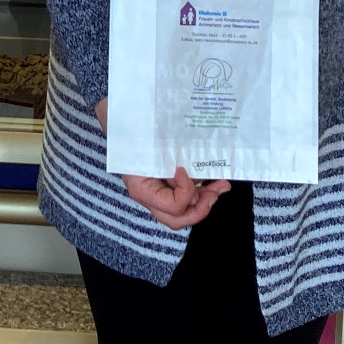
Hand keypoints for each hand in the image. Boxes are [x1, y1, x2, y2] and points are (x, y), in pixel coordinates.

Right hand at [95, 100, 229, 230]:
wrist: (122, 124)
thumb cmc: (133, 134)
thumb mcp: (150, 147)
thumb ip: (169, 167)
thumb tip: (195, 186)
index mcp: (142, 190)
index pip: (173, 206)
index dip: (186, 191)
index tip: (183, 170)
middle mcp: (149, 198)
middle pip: (178, 220)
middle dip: (201, 209)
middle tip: (214, 193)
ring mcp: (157, 194)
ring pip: (183, 212)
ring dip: (205, 201)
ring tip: (221, 185)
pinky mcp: (165, 186)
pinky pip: (184, 197)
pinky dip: (200, 192)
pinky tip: (214, 181)